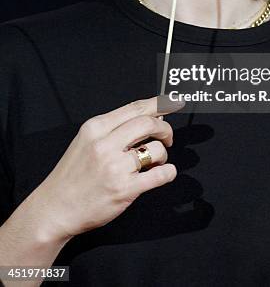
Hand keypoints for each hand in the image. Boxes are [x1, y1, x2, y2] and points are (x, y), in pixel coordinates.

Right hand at [25, 95, 183, 241]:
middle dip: (165, 129)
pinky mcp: (124, 189)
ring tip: (155, 161)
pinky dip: (168, 172)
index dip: (159, 104)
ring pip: (156, 149)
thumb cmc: (72, 175)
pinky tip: (163, 173)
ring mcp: (115, 167)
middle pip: (148, 123)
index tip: (173, 102)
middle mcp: (105, 144)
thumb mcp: (86, 141)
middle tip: (167, 137)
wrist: (55, 208)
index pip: (135, 108)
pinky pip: (159, 175)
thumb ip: (115, 128)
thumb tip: (151, 118)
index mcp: (96, 128)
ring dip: (163, 154)